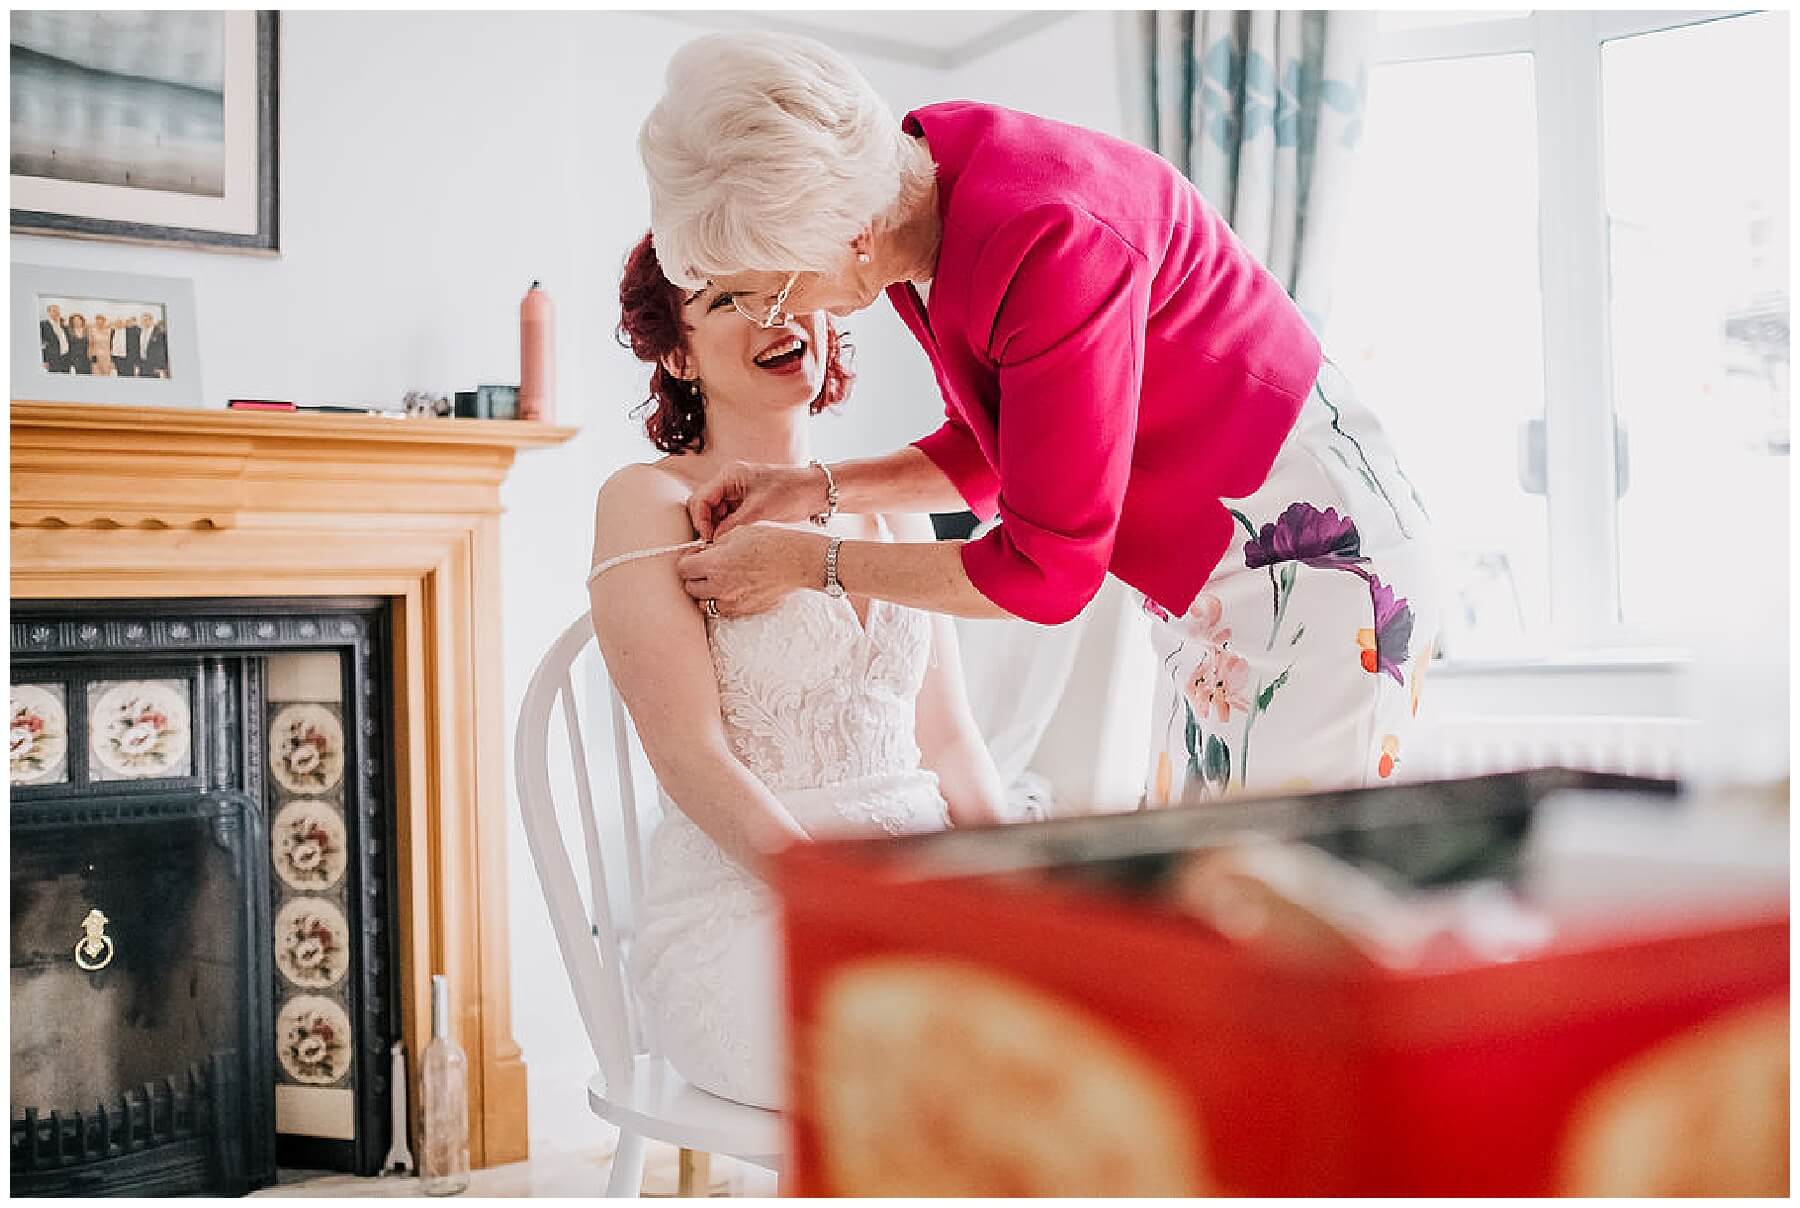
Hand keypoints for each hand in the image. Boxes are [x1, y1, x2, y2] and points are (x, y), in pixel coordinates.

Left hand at [676, 524, 825, 618]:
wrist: (798, 561)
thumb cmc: (772, 543)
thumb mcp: (738, 533)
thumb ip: (716, 545)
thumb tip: (705, 552)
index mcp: (715, 564)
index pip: (683, 569)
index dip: (687, 560)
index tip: (694, 556)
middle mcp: (720, 587)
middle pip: (690, 588)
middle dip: (695, 576)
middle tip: (705, 567)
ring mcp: (732, 602)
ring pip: (704, 603)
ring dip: (707, 593)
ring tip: (719, 580)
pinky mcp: (745, 611)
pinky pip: (723, 611)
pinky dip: (722, 602)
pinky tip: (733, 589)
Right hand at [687, 460, 829, 539]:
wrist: (817, 492)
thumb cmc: (793, 492)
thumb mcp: (759, 511)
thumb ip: (732, 526)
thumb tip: (714, 542)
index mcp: (730, 475)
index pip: (701, 498)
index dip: (701, 521)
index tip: (708, 539)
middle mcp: (731, 481)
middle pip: (705, 505)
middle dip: (707, 525)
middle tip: (715, 544)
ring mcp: (738, 492)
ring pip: (716, 513)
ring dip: (718, 528)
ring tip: (726, 544)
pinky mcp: (747, 502)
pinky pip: (729, 517)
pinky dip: (728, 528)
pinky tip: (735, 539)